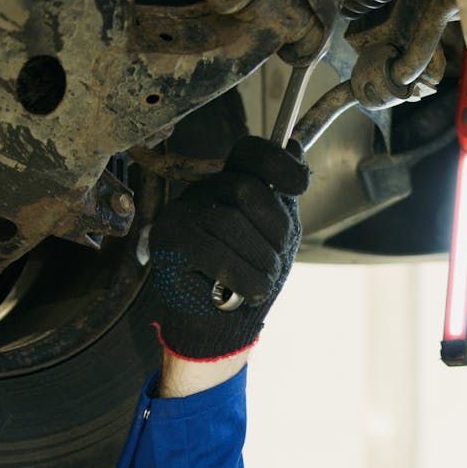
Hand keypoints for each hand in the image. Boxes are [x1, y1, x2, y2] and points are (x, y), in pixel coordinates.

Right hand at [147, 136, 309, 360]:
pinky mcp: (167, 239)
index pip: (252, 152)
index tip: (298, 186)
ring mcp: (182, 212)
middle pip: (248, 189)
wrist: (221, 323)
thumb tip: (292, 145)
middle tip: (275, 261)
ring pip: (231, 222)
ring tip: (261, 281)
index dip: (279, 163)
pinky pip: (212, 251)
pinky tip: (246, 291)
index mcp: (233, 183)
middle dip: (274, 231)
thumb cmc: (249, 275)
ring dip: (259, 261)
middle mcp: (204, 190)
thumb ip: (283, 195)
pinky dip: (241, 276)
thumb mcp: (277, 234)